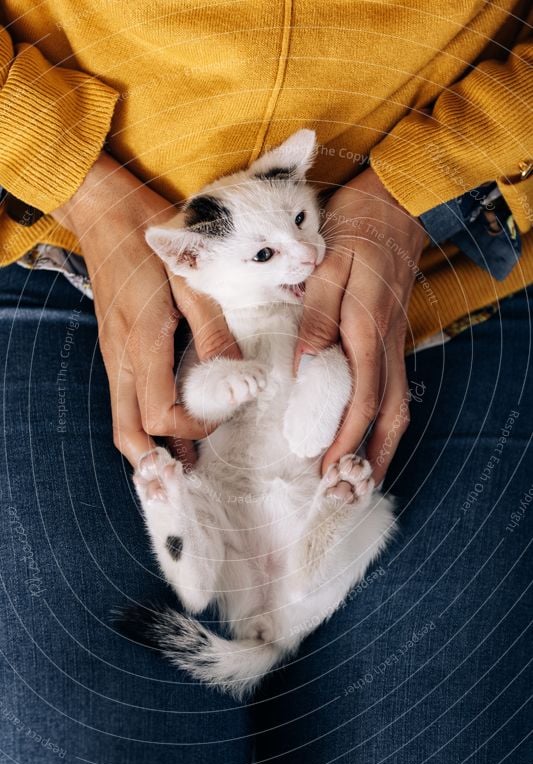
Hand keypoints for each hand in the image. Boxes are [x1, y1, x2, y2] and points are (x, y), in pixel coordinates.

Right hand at [52, 153, 239, 467]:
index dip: (193, 428)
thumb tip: (238, 373)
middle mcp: (122, 356)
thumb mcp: (192, 277)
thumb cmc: (151, 235)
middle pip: (128, 433)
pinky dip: (144, 420)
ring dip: (151, 444)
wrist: (104, 209)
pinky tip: (170, 419)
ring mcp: (113, 353)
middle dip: (157, 459)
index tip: (223, 417)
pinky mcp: (114, 346)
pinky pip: (125, 398)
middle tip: (190, 472)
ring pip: (122, 419)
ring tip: (184, 458)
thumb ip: (214, 328)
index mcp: (143, 341)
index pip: (161, 414)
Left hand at [295, 167, 425, 484]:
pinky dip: (384, 417)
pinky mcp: (393, 333)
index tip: (325, 471)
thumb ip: (316, 318)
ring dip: (384, 444)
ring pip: (397, 404)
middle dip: (372, 457)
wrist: (397, 201)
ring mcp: (394, 340)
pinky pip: (394, 386)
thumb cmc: (355, 229)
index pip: (360, 402)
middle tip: (352, 490)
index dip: (344, 441)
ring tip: (366, 474)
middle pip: (388, 415)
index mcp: (366, 332)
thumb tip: (303, 368)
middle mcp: (386, 344)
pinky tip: (369, 428)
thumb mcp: (326, 266)